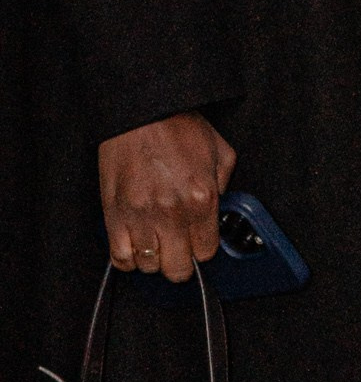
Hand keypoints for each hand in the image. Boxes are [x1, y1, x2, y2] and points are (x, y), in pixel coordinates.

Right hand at [99, 115, 237, 282]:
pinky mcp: (114, 214)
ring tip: (156, 244)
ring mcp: (140, 216)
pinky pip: (120, 258)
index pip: (206, 252)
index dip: (202, 250)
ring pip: (148, 266)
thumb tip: (217, 209)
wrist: (142, 112)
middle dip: (180, 263)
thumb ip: (225, 186)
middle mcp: (172, 213)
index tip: (198, 243)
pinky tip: (135, 247)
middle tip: (178, 248)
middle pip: (177, 268)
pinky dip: (128, 259)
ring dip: (154, 259)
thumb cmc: (177, 127)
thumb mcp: (220, 153)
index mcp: (201, 199)